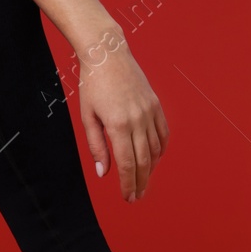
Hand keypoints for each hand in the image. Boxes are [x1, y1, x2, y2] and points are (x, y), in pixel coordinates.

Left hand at [77, 41, 168, 202]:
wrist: (108, 55)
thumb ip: (96, 146)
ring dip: (151, 169)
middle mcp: (138, 120)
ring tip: (143, 182)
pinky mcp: (156, 105)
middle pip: (143, 161)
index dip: (127, 183)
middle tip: (136, 197)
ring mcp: (149, 112)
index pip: (126, 163)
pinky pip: (163, 134)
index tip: (127, 197)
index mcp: (118, 125)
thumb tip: (103, 172)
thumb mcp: (87, 116)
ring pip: (155, 149)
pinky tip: (154, 160)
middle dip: (140, 182)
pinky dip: (160, 150)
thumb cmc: (92, 84)